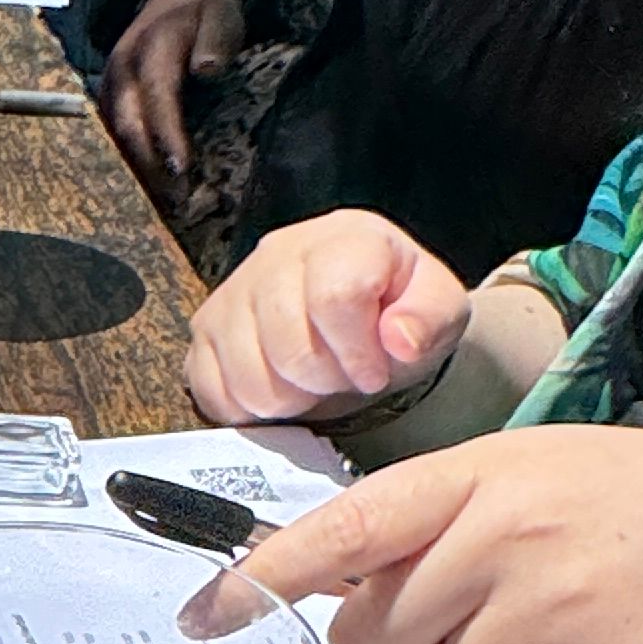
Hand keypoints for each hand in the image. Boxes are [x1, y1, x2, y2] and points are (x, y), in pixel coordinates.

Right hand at [105, 0, 245, 193]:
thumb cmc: (205, 13)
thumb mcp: (220, 17)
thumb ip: (216, 41)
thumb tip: (208, 69)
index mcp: (150, 48)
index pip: (156, 97)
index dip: (167, 135)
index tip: (182, 169)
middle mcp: (121, 69)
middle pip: (127, 126)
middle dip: (150, 166)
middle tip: (177, 201)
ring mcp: (109, 86)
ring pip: (114, 137)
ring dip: (136, 172)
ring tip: (163, 205)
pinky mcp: (107, 99)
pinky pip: (112, 136)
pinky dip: (128, 162)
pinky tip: (148, 187)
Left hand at [178, 427, 642, 643]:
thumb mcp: (543, 474)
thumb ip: (442, 520)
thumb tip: (338, 586)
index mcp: (483, 478)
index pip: (345, 530)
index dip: (265, 577)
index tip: (209, 611)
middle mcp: (502, 545)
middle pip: (369, 641)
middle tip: (464, 622)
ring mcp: (541, 624)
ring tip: (560, 627)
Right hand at [183, 211, 472, 425]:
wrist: (359, 317)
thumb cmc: (396, 313)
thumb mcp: (438, 311)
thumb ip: (429, 320)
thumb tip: (399, 340)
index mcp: (345, 237)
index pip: (336, 296)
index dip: (357, 350)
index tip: (373, 370)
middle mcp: (279, 252)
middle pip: (286, 340)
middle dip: (322, 379)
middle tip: (341, 378)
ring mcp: (233, 290)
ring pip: (246, 372)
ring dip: (287, 398)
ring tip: (311, 382)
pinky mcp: (204, 329)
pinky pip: (211, 387)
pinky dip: (248, 406)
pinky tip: (279, 389)